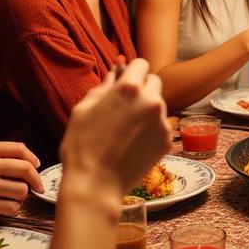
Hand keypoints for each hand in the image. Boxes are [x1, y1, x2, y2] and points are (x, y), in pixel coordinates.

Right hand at [0, 141, 42, 222]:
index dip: (32, 159)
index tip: (36, 166)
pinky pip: (13, 207)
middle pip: (26, 169)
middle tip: (36, 186)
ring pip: (22, 190)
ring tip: (12, 196)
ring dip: (21, 196)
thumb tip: (30, 163)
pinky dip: (13, 208)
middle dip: (35, 179)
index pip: (19, 149)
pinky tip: (4, 206)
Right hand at [59, 60, 171, 199]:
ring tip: (127, 129)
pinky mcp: (167, 140)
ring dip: (147, 110)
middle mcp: (151, 100)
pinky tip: (134, 143)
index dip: (132, 70)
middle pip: (154, 81)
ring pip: (159, 105)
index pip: (141, 64)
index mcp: (129, 88)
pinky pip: (161, 126)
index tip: (126, 79)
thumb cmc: (82, 146)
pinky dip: (151, 130)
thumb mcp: (82, 109)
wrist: (95, 184)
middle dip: (142, 88)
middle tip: (126, 105)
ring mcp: (162, 121)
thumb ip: (102, 88)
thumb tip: (114, 74)